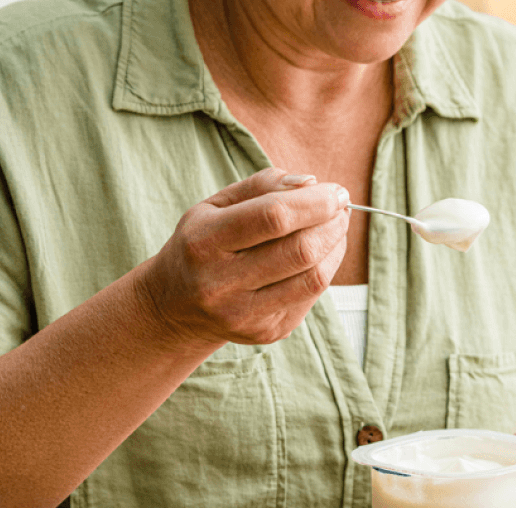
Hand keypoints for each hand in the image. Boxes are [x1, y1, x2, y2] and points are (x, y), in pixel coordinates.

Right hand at [135, 167, 349, 348]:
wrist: (174, 307)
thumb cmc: (202, 244)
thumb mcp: (215, 205)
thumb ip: (262, 186)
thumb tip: (312, 183)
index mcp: (204, 242)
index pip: (274, 217)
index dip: (315, 202)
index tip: (336, 191)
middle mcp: (220, 284)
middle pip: (300, 251)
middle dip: (332, 222)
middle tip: (340, 207)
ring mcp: (244, 314)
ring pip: (314, 278)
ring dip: (336, 245)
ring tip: (336, 226)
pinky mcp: (265, 332)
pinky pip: (311, 296)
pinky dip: (326, 267)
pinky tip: (320, 252)